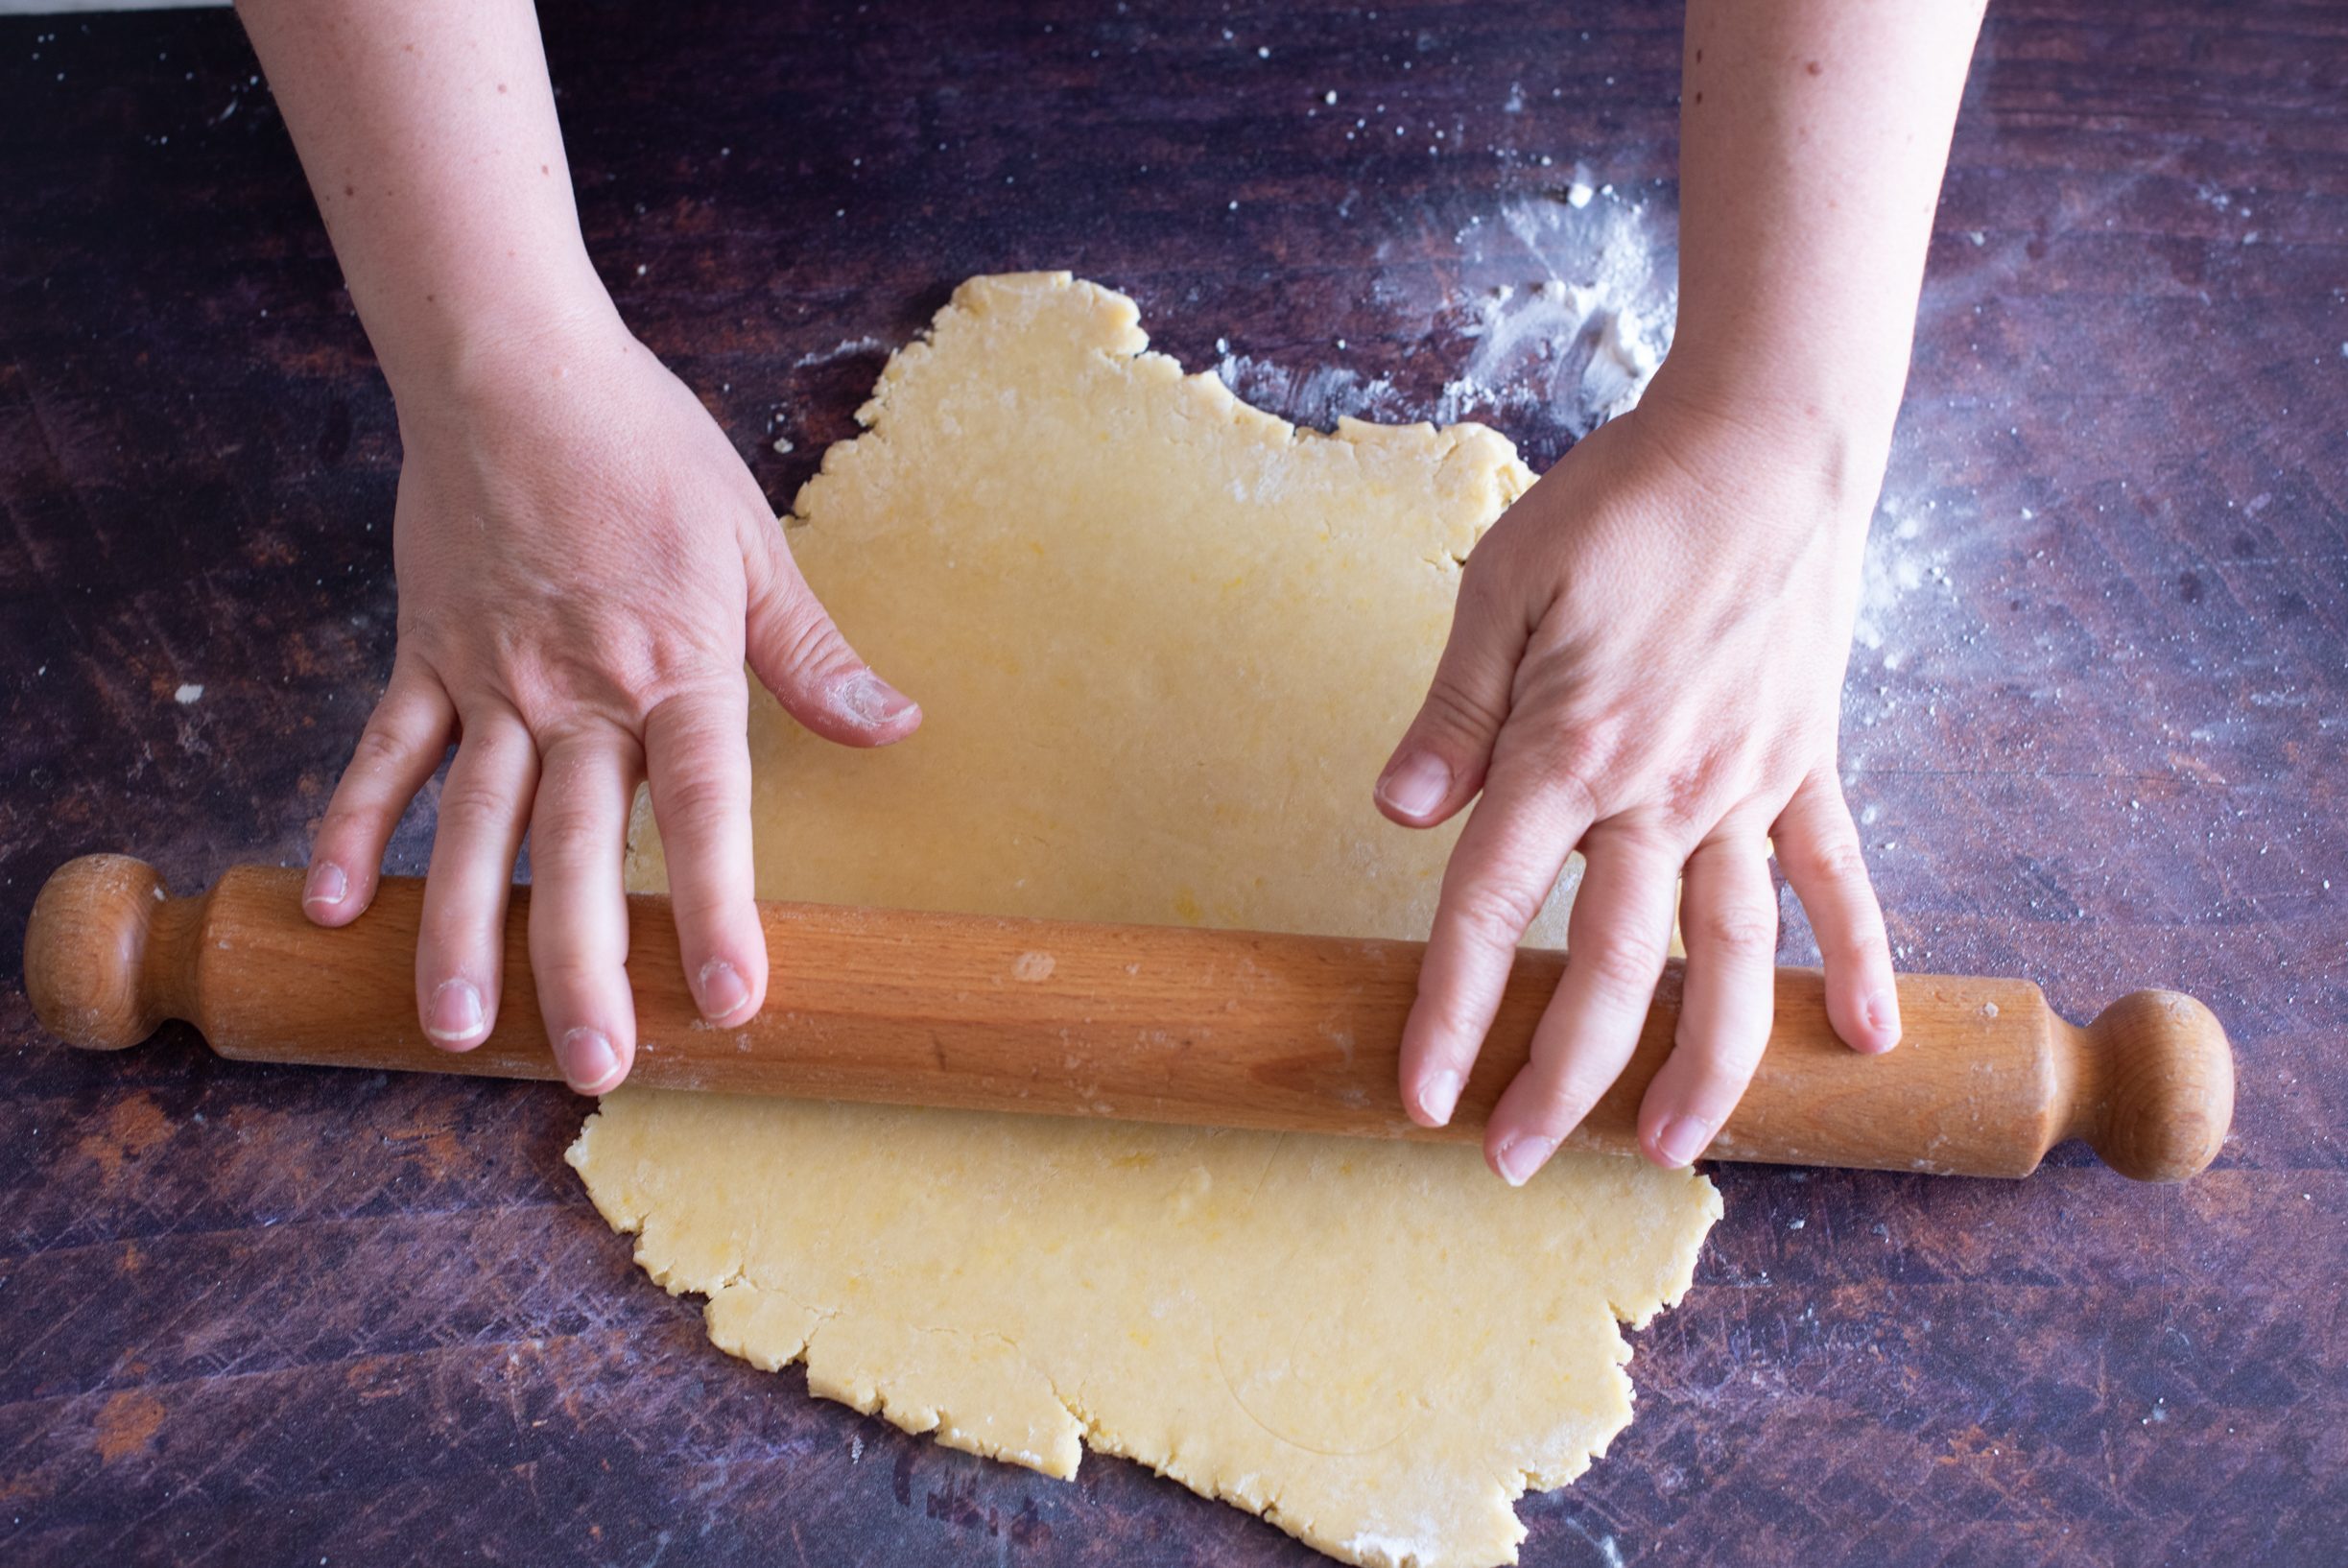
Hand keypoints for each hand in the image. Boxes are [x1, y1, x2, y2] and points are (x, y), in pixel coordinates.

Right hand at [302, 306, 918, 1091]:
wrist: (513, 366)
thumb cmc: (648, 452)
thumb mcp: (753, 547)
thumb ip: (812, 655)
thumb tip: (896, 726)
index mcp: (674, 669)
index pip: (708, 808)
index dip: (722, 906)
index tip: (733, 997)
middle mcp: (578, 693)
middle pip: (582, 849)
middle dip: (586, 964)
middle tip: (594, 1066)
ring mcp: (490, 681)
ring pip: (471, 826)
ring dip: (462, 930)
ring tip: (455, 1029)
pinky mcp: (423, 655)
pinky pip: (383, 755)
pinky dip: (353, 828)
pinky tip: (337, 910)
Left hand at [1375, 376, 1897, 1181]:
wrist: (1765, 442)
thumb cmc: (1622, 502)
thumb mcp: (1504, 585)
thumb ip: (1455, 711)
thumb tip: (1398, 814)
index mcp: (1567, 751)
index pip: (1485, 912)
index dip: (1448, 1013)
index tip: (1421, 1096)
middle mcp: (1660, 791)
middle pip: (1605, 969)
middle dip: (1557, 1078)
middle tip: (1513, 1160)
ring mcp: (1745, 786)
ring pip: (1729, 957)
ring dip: (1702, 1064)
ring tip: (1667, 1150)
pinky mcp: (1808, 764)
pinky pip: (1838, 880)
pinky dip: (1857, 959)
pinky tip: (1867, 1043)